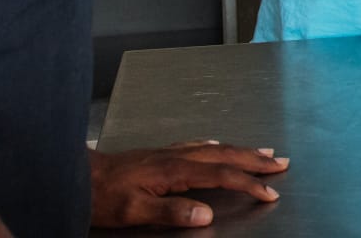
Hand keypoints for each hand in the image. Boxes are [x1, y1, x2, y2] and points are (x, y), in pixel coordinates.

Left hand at [89, 141, 288, 228]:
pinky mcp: (161, 154)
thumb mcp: (135, 211)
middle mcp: (177, 156)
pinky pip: (199, 145)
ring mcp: (170, 152)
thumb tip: (206, 214)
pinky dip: (218, 147)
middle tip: (281, 162)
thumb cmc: (104, 196)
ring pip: (215, 148)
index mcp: (175, 170)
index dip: (249, 184)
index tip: (270, 193)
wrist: (79, 176)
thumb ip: (171, 211)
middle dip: (256, 159)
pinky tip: (218, 146)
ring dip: (242, 150)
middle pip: (226, 155)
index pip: (222, 175)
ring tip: (262, 151)